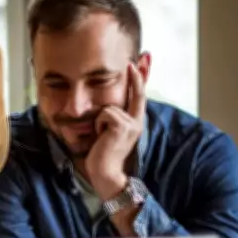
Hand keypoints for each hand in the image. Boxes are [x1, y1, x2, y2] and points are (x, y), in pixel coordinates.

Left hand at [86, 64, 146, 199]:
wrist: (105, 174)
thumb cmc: (101, 156)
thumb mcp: (107, 134)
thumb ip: (110, 119)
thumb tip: (105, 108)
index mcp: (134, 124)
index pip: (139, 98)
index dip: (139, 80)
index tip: (139, 63)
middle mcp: (136, 123)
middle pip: (136, 94)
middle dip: (136, 77)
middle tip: (132, 63)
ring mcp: (131, 124)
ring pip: (109, 107)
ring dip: (99, 121)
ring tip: (101, 136)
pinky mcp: (122, 126)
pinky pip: (104, 114)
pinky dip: (98, 125)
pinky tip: (100, 137)